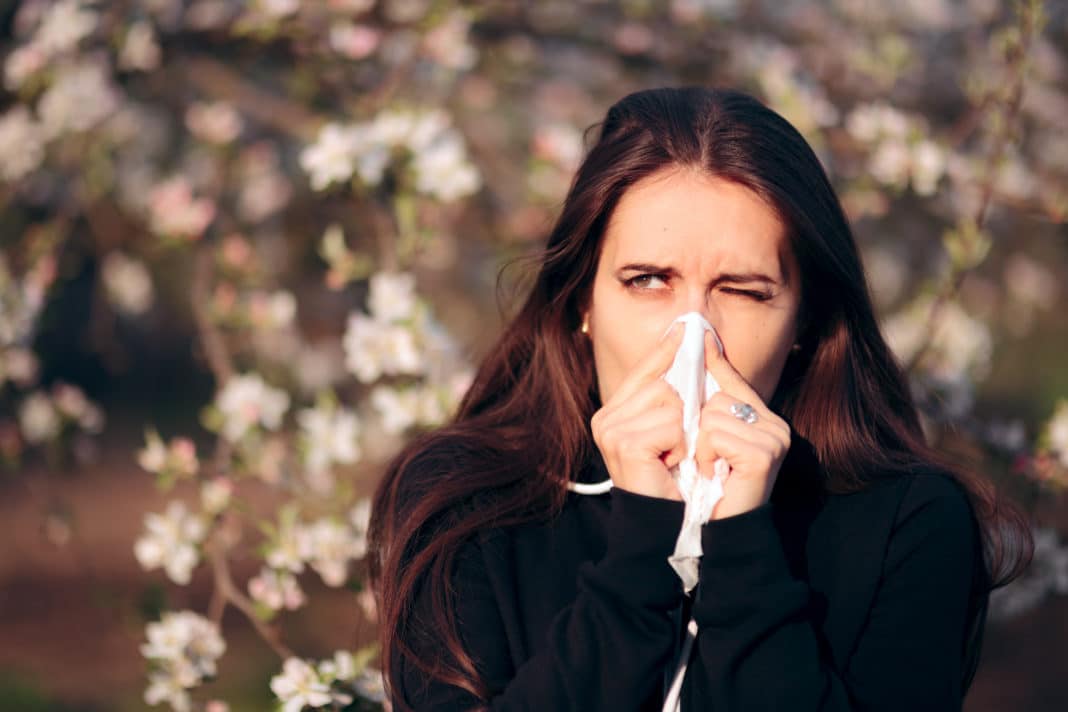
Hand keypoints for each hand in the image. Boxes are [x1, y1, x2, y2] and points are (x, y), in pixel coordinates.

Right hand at [590, 323, 686, 500]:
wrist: (668, 525)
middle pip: (662, 381)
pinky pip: (672, 422)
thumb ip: (676, 390)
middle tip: (681, 444)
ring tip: (675, 456)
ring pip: (670, 399)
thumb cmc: (675, 480)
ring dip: (685, 430)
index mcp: (615, 412)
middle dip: (685, 409)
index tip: (685, 328)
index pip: (645, 368)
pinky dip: (682, 444)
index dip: (667, 351)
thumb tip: (687, 339)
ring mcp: (611, 430)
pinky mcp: (624, 442)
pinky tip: (671, 464)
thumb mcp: (675, 430)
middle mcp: (606, 418)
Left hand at [697, 330, 791, 519]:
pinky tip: (713, 474)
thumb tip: (694, 339)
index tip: (695, 336)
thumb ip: (699, 395)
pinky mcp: (766, 454)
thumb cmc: (696, 486)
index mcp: (759, 416)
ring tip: (706, 468)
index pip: (728, 376)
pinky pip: (717, 433)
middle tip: (696, 456)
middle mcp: (772, 424)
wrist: (706, 534)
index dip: (707, 362)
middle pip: (715, 394)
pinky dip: (706, 455)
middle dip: (693, 425)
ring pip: (712, 413)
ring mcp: (773, 438)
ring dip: (697, 444)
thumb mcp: (694, 436)